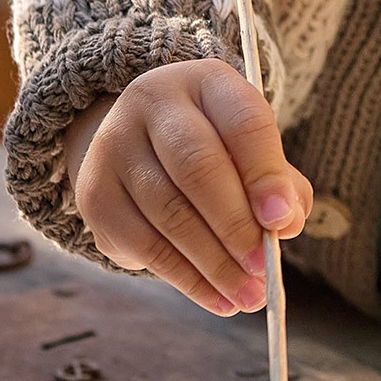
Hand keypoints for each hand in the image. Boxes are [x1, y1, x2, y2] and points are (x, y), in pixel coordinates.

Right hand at [62, 59, 311, 315]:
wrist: (143, 142)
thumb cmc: (218, 147)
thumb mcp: (253, 149)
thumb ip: (281, 183)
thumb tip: (286, 223)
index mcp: (207, 82)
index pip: (242, 122)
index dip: (265, 173)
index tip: (283, 221)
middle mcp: (153, 103)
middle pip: (196, 166)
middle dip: (235, 225)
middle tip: (264, 268)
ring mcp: (115, 146)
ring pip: (167, 211)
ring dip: (213, 263)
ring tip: (249, 295)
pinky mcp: (95, 193)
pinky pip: (142, 244)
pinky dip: (186, 278)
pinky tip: (217, 299)